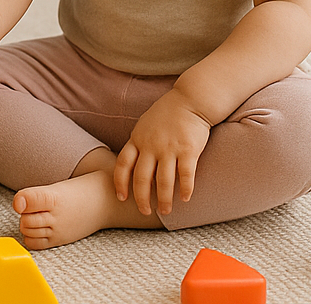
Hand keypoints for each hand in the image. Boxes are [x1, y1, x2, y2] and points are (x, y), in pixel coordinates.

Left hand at [112, 89, 212, 217]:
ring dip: (163, 200)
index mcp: (137, 139)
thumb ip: (139, 143)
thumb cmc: (167, 113)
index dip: (120, 183)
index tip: (121, 197)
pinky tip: (185, 198)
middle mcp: (150, 145)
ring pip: (163, 181)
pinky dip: (185, 189)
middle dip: (141, 198)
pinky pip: (185, 175)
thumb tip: (134, 164)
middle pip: (141, 178)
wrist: (190, 100)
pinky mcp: (188, 150)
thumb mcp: (145, 125)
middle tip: (145, 212)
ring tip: (165, 211)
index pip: (122, 164)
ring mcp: (169, 148)